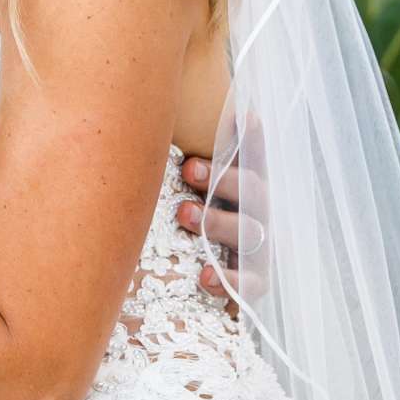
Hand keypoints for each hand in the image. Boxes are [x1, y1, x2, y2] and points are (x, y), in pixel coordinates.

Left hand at [172, 119, 267, 311]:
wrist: (178, 281)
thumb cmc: (173, 211)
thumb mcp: (172, 182)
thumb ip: (170, 159)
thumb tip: (140, 116)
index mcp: (243, 182)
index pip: (253, 155)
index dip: (252, 136)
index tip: (243, 115)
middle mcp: (257, 211)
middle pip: (253, 190)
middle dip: (222, 178)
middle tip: (189, 168)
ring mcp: (259, 247)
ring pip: (251, 232)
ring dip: (218, 222)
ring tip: (183, 213)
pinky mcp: (254, 282)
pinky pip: (252, 284)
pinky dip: (230, 281)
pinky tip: (205, 275)